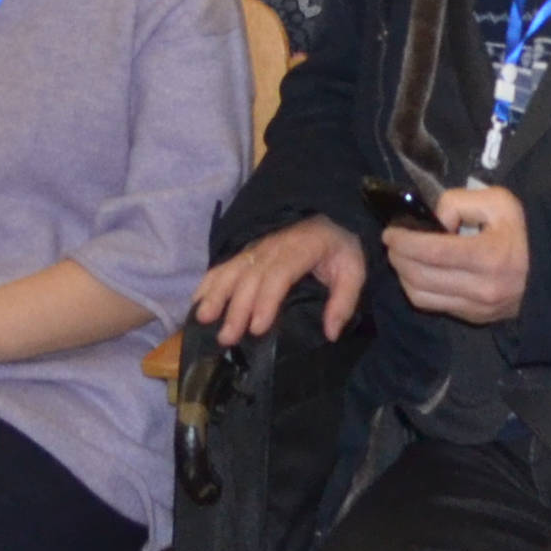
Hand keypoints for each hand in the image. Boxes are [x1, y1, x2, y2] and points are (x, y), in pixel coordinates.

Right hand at [194, 216, 366, 345]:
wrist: (331, 212)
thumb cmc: (341, 245)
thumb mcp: (354, 270)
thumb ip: (344, 301)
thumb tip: (331, 333)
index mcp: (300, 249)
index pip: (278, 275)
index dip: (265, 301)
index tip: (257, 328)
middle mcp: (272, 245)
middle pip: (249, 277)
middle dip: (236, 308)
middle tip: (227, 337)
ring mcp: (256, 245)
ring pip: (232, 269)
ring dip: (215, 294)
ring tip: (203, 318)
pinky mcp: (248, 248)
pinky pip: (225, 263)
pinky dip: (209, 281)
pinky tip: (197, 299)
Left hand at [384, 184, 529, 324]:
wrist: (548, 271)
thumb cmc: (520, 232)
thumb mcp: (497, 202)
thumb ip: (459, 203)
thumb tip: (433, 222)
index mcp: (489, 256)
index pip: (432, 252)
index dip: (404, 242)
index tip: (391, 232)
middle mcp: (480, 288)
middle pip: (420, 276)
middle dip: (398, 257)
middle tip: (393, 242)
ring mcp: (476, 308)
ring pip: (420, 296)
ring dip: (403, 275)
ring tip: (402, 256)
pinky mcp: (472, 318)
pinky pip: (432, 305)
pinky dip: (416, 288)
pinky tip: (417, 271)